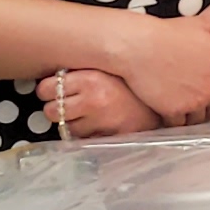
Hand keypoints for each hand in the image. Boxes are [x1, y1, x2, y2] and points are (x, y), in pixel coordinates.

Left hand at [40, 68, 162, 138]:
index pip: (45, 88)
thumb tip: (53, 75)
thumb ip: (81, 71)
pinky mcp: (108, 137)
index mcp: (89, 78)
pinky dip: (88, 135)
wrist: (164, 101)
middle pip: (51, 111)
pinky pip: (85, 141)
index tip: (54, 90)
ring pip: (67, 128)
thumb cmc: (134, 82)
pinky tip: (98, 126)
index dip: (48, 90)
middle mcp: (92, 100)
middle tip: (69, 105)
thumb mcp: (107, 68)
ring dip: (73, 124)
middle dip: (58, 110)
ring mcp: (100, 121)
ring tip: (88, 116)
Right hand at [109, 6, 209, 124]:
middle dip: (209, 103)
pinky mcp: (174, 111)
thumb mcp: (203, 24)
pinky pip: (180, 124)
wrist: (137, 45)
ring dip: (193, 114)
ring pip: (200, 118)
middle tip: (194, 95)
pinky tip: (167, 110)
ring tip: (181, 103)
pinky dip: (175, 120)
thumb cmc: (167, 33)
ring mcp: (194, 102)